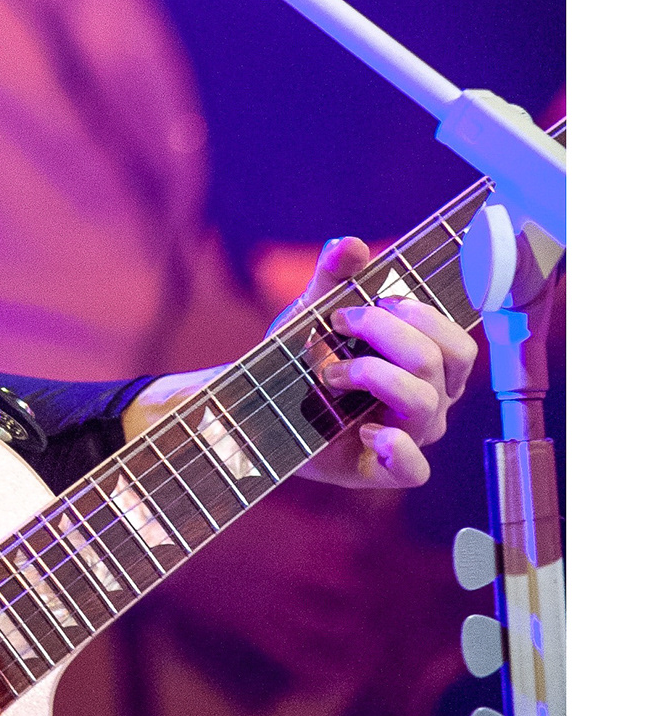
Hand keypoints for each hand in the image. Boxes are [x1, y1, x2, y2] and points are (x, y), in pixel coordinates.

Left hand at [280, 236, 477, 488]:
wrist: (258, 404)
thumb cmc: (301, 355)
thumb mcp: (313, 310)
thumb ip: (333, 277)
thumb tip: (350, 245)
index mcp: (427, 366)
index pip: (457, 342)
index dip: (418, 314)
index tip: (370, 300)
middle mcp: (429, 402)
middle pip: (440, 362)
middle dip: (385, 331)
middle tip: (338, 322)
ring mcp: (410, 437)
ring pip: (423, 403)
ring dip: (372, 374)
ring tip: (329, 374)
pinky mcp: (383, 470)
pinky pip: (414, 469)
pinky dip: (395, 445)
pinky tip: (365, 428)